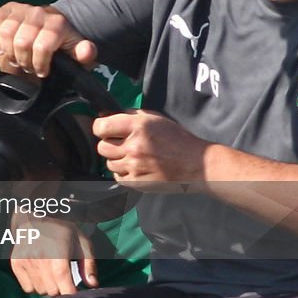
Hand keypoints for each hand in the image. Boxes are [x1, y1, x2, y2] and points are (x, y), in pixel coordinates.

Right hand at [0, 2, 95, 77]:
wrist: (52, 28)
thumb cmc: (63, 46)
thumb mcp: (78, 54)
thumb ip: (85, 54)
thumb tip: (86, 51)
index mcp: (57, 23)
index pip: (42, 45)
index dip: (39, 63)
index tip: (42, 71)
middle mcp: (38, 12)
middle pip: (21, 42)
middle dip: (23, 61)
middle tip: (28, 66)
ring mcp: (20, 9)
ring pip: (5, 33)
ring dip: (8, 52)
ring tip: (16, 58)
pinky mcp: (5, 9)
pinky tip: (2, 48)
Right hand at [9, 214, 96, 295]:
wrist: (35, 215)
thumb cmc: (63, 230)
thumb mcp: (81, 242)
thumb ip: (89, 264)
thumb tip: (92, 285)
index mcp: (58, 254)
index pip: (65, 287)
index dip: (71, 294)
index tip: (75, 291)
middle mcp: (40, 259)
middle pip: (53, 292)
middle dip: (60, 289)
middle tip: (63, 278)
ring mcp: (26, 262)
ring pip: (40, 291)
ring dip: (47, 287)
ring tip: (51, 273)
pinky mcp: (16, 263)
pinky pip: (27, 288)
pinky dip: (35, 285)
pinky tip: (39, 272)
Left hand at [93, 109, 209, 185]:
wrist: (197, 164)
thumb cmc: (177, 139)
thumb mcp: (155, 118)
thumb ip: (129, 115)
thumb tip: (103, 114)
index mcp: (138, 126)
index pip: (100, 127)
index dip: (101, 128)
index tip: (106, 130)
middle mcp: (133, 146)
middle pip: (101, 147)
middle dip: (109, 144)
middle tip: (122, 144)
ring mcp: (133, 166)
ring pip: (108, 162)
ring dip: (116, 159)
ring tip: (132, 156)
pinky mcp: (135, 183)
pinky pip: (117, 176)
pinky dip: (123, 172)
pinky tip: (136, 167)